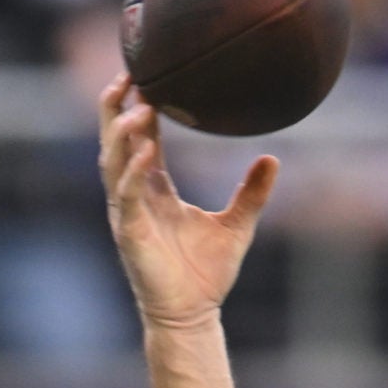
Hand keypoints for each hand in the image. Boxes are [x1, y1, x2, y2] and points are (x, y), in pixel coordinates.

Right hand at [99, 75, 278, 333]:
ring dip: (122, 132)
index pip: (140, 138)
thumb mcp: (238, 224)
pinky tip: (146, 150)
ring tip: (136, 103)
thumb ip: (252, 192)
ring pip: (114, 162)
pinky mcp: (130, 234)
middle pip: (115, 140)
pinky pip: (128, 195)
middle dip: (115, 107)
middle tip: (128, 71)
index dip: (140, 106)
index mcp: (154, 189)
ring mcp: (128, 213)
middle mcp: (134, 195)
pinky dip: (134, 171)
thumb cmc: (208, 273)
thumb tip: (272, 158)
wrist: (194, 316)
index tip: (147, 74)